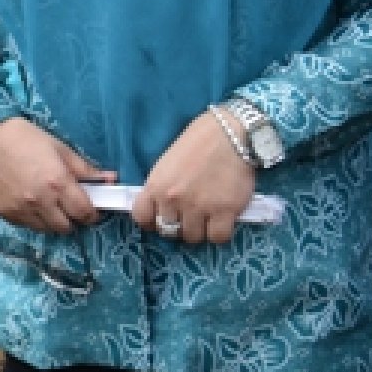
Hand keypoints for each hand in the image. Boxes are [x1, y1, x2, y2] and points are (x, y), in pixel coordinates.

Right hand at [0, 117, 111, 233]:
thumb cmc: (27, 138)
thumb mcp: (60, 148)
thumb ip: (85, 169)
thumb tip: (111, 180)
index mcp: (58, 183)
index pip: (85, 213)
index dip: (93, 213)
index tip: (91, 208)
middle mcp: (40, 201)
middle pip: (67, 227)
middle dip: (73, 219)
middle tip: (69, 206)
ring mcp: (21, 210)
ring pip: (47, 230)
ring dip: (53, 221)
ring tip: (48, 203)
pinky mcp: (6, 214)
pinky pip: (27, 225)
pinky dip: (33, 219)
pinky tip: (29, 202)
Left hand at [132, 110, 255, 245]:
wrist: (229, 134)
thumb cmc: (197, 143)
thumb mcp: (167, 164)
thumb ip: (162, 187)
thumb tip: (163, 209)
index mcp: (156, 185)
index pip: (141, 217)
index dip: (151, 221)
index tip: (161, 218)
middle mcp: (173, 199)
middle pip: (168, 231)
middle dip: (177, 226)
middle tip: (188, 217)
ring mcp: (199, 207)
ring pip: (193, 237)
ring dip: (199, 230)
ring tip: (207, 217)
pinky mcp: (224, 211)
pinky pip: (218, 238)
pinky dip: (219, 233)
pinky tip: (222, 221)